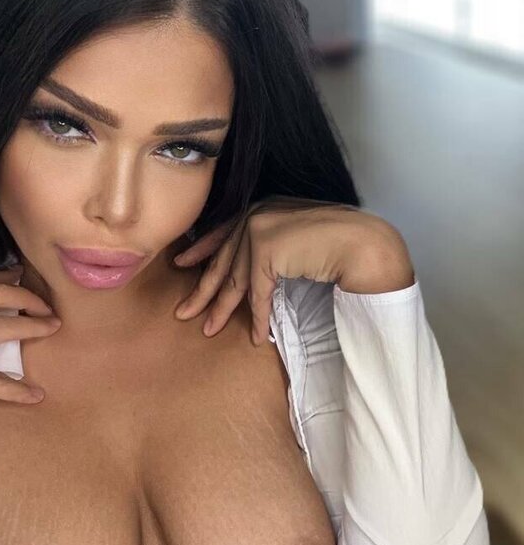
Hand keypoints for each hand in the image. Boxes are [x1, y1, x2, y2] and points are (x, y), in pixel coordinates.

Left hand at [173, 197, 415, 344]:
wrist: (361, 242)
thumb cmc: (338, 240)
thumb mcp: (296, 236)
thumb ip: (274, 244)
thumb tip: (257, 270)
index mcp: (261, 208)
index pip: (223, 232)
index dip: (201, 250)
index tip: (183, 263)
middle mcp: (255, 215)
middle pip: (222, 260)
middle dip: (202, 290)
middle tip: (183, 311)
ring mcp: (258, 231)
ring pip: (234, 281)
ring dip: (222, 310)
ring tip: (208, 329)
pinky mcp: (266, 251)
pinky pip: (257, 294)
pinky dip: (257, 318)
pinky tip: (255, 336)